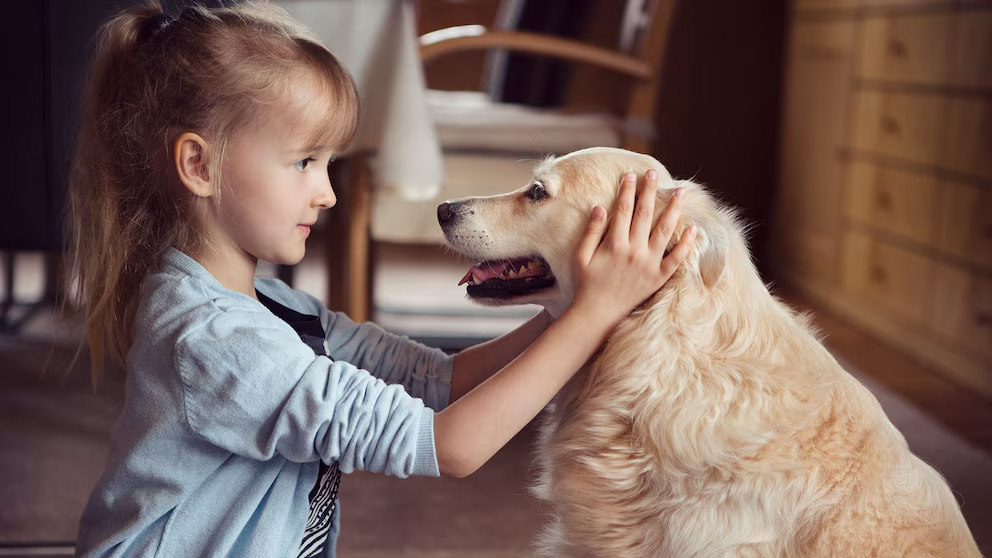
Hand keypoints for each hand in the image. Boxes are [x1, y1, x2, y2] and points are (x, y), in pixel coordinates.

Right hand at [566, 170, 694, 325]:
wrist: (597, 314)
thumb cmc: (586, 284)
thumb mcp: (581, 256)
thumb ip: (592, 231)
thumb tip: (600, 206)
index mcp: (614, 245)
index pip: (623, 210)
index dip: (627, 191)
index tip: (630, 174)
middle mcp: (634, 252)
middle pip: (645, 215)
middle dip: (649, 191)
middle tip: (654, 173)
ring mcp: (649, 265)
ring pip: (664, 231)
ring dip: (673, 209)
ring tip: (680, 191)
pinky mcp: (658, 278)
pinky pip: (676, 259)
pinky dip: (686, 245)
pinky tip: (693, 229)